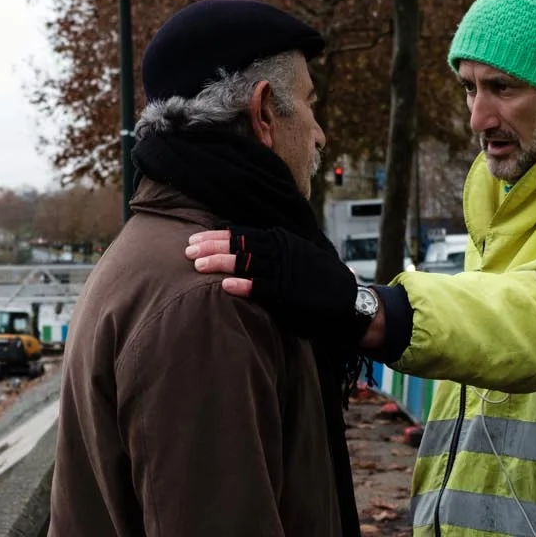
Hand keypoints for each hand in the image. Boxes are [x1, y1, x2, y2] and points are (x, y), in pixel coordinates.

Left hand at [186, 228, 373, 348]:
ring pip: (246, 262)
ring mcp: (285, 271)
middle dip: (211, 245)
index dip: (216, 235)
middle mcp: (281, 251)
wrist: (348, 302)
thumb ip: (272, 252)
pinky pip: (262, 287)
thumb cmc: (318, 281)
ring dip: (220, 262)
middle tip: (187, 248)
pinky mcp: (289, 293)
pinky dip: (244, 285)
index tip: (194, 237)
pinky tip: (225, 285)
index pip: (242, 234)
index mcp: (281, 240)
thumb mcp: (296, 257)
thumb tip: (243, 248)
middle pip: (239, 244)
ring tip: (198, 264)